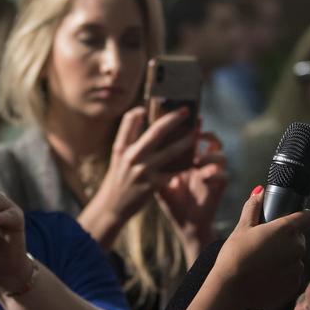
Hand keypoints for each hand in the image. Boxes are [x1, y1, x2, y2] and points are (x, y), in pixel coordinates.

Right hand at [82, 107, 196, 243]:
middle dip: (174, 119)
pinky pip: (175, 171)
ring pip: (171, 151)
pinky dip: (186, 165)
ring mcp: (143, 171)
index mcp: (121, 147)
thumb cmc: (118, 178)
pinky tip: (196, 159)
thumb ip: (129, 136)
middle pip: (157, 131)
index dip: (142, 109)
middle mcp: (132, 156)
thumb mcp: (118, 156)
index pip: (130, 120)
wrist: (113, 206)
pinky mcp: (153, 185)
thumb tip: (142, 112)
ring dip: (187, 140)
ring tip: (197, 133)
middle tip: (187, 110)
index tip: (155, 103)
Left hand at [158, 128, 228, 249]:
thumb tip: (139, 145)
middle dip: (204, 132)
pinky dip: (214, 173)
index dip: (192, 126)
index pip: (194, 136)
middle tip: (196, 129)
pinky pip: (224, 175)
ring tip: (196, 159)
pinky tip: (202, 175)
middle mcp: (205, 164)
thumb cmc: (173, 202)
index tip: (183, 117)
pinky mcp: (219, 188)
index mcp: (191, 160)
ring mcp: (213, 175)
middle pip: (211, 139)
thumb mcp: (160, 181)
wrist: (186, 226)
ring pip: (221, 155)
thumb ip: (155, 164)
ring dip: (210, 155)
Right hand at [215, 188, 309, 309]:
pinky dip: (283, 274)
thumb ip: (253, 207)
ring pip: (295, 258)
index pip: (309, 217)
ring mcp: (297, 268)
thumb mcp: (242, 227)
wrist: (231, 289)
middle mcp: (297, 247)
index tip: (295, 218)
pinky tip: (265, 276)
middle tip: (266, 244)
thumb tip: (259, 191)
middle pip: (299, 238)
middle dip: (287, 239)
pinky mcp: (294, 285)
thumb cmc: (234, 254)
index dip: (303, 216)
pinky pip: (292, 275)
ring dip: (285, 258)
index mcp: (286, 229)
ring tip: (262, 263)